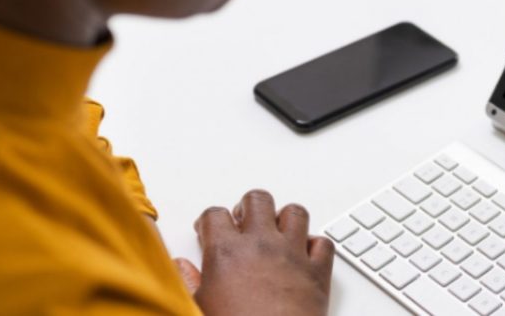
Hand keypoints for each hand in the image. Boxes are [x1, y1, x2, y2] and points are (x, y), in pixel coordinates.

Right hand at [180, 190, 334, 315]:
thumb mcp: (197, 309)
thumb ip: (187, 282)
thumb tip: (181, 267)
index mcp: (227, 252)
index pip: (215, 214)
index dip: (209, 220)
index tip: (208, 229)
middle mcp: (262, 244)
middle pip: (258, 200)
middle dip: (248, 207)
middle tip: (242, 222)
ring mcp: (293, 254)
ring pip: (295, 213)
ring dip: (284, 218)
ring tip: (274, 231)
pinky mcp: (318, 272)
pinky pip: (323, 244)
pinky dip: (315, 245)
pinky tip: (304, 254)